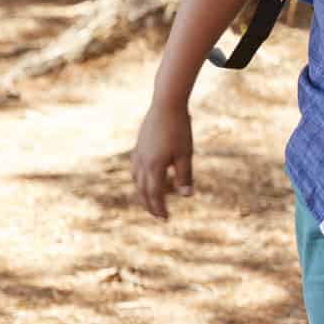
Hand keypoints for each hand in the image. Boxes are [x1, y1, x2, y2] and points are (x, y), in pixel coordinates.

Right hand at [132, 102, 194, 219]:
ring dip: (144, 192)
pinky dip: (141, 179)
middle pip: (143, 190)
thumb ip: (184, 176)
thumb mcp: (185, 154)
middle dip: (150, 204)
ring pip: (137, 180)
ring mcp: (138, 154)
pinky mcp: (138, 146)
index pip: (155, 194)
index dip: (159, 207)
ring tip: (153, 200)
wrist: (166, 105)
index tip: (165, 218)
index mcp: (154, 166)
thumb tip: (187, 196)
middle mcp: (142, 162)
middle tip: (159, 216)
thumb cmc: (179, 129)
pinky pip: (136, 169)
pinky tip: (146, 179)